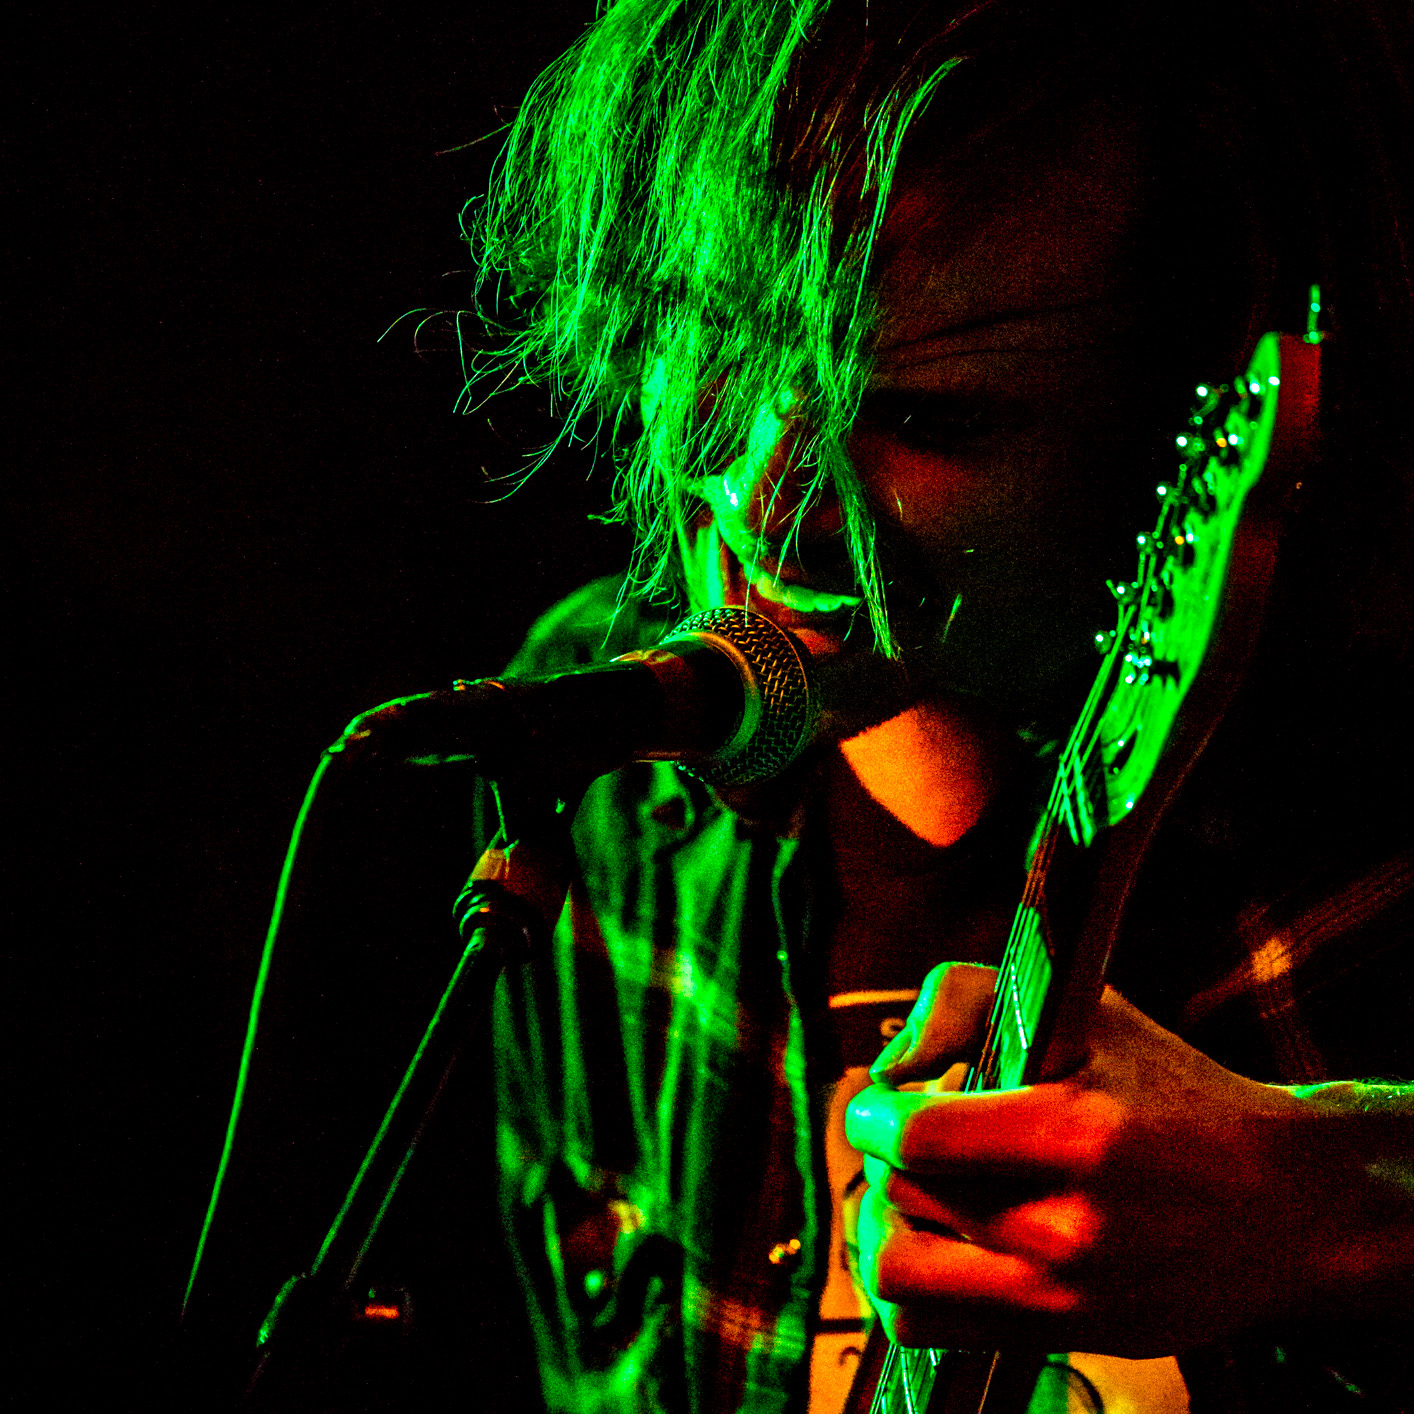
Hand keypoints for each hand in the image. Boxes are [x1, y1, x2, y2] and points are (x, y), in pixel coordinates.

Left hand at [845, 962, 1413, 1354]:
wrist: (1289, 1206)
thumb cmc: (1178, 1096)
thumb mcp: (1084, 1011)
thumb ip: (964, 1001)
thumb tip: (888, 1066)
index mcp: (1074, 1136)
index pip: (915, 1137)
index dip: (871, 1113)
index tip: (879, 1100)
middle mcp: (1067, 1230)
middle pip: (902, 1196)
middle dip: (881, 1156)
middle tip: (899, 1135)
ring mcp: (1066, 1300)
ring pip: (900, 1278)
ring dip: (884, 1226)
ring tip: (907, 1192)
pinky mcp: (1066, 1340)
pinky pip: (931, 1331)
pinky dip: (908, 1286)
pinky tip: (931, 1241)